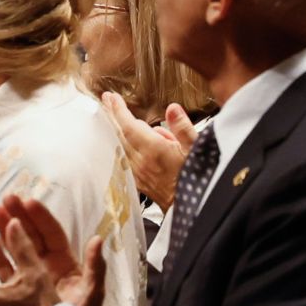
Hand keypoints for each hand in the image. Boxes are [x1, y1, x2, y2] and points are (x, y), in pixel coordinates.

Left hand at [101, 93, 194, 208]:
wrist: (193, 207)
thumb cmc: (198, 179)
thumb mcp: (197, 149)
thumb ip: (183, 128)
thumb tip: (172, 108)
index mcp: (154, 150)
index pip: (129, 126)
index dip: (118, 110)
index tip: (111, 97)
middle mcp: (141, 161)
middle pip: (119, 134)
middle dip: (111, 115)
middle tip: (106, 101)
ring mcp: (137, 171)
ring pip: (119, 146)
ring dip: (113, 129)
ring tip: (110, 116)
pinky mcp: (137, 180)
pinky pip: (123, 158)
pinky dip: (119, 145)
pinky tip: (118, 140)